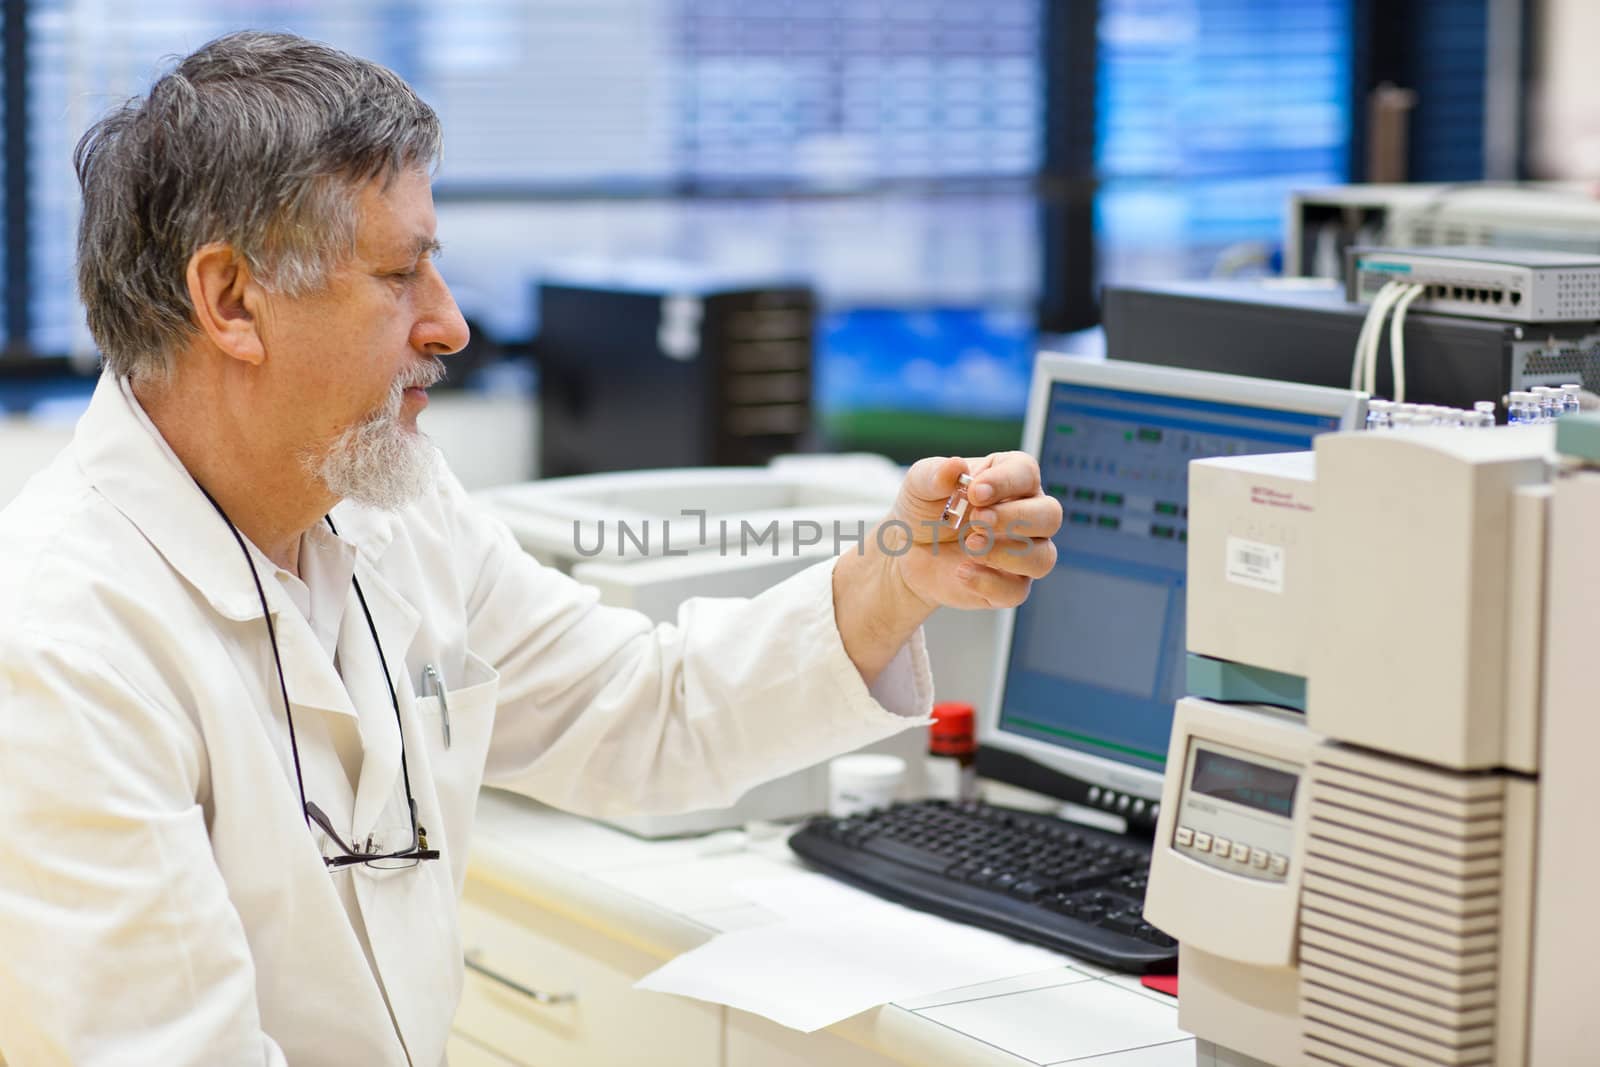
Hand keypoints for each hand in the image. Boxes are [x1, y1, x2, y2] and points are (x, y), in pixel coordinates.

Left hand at [885, 452, 1061, 610]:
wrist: (909, 551)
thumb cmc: (925, 509)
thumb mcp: (919, 484)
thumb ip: (935, 474)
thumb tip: (955, 466)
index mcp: (1009, 478)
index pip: (1025, 473)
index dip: (1006, 482)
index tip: (975, 492)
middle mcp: (1026, 514)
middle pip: (1050, 515)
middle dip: (1016, 518)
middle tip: (977, 520)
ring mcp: (1022, 552)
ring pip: (1043, 557)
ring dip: (1009, 553)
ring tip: (970, 546)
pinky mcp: (1009, 585)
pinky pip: (1017, 591)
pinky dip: (990, 583)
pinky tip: (961, 572)